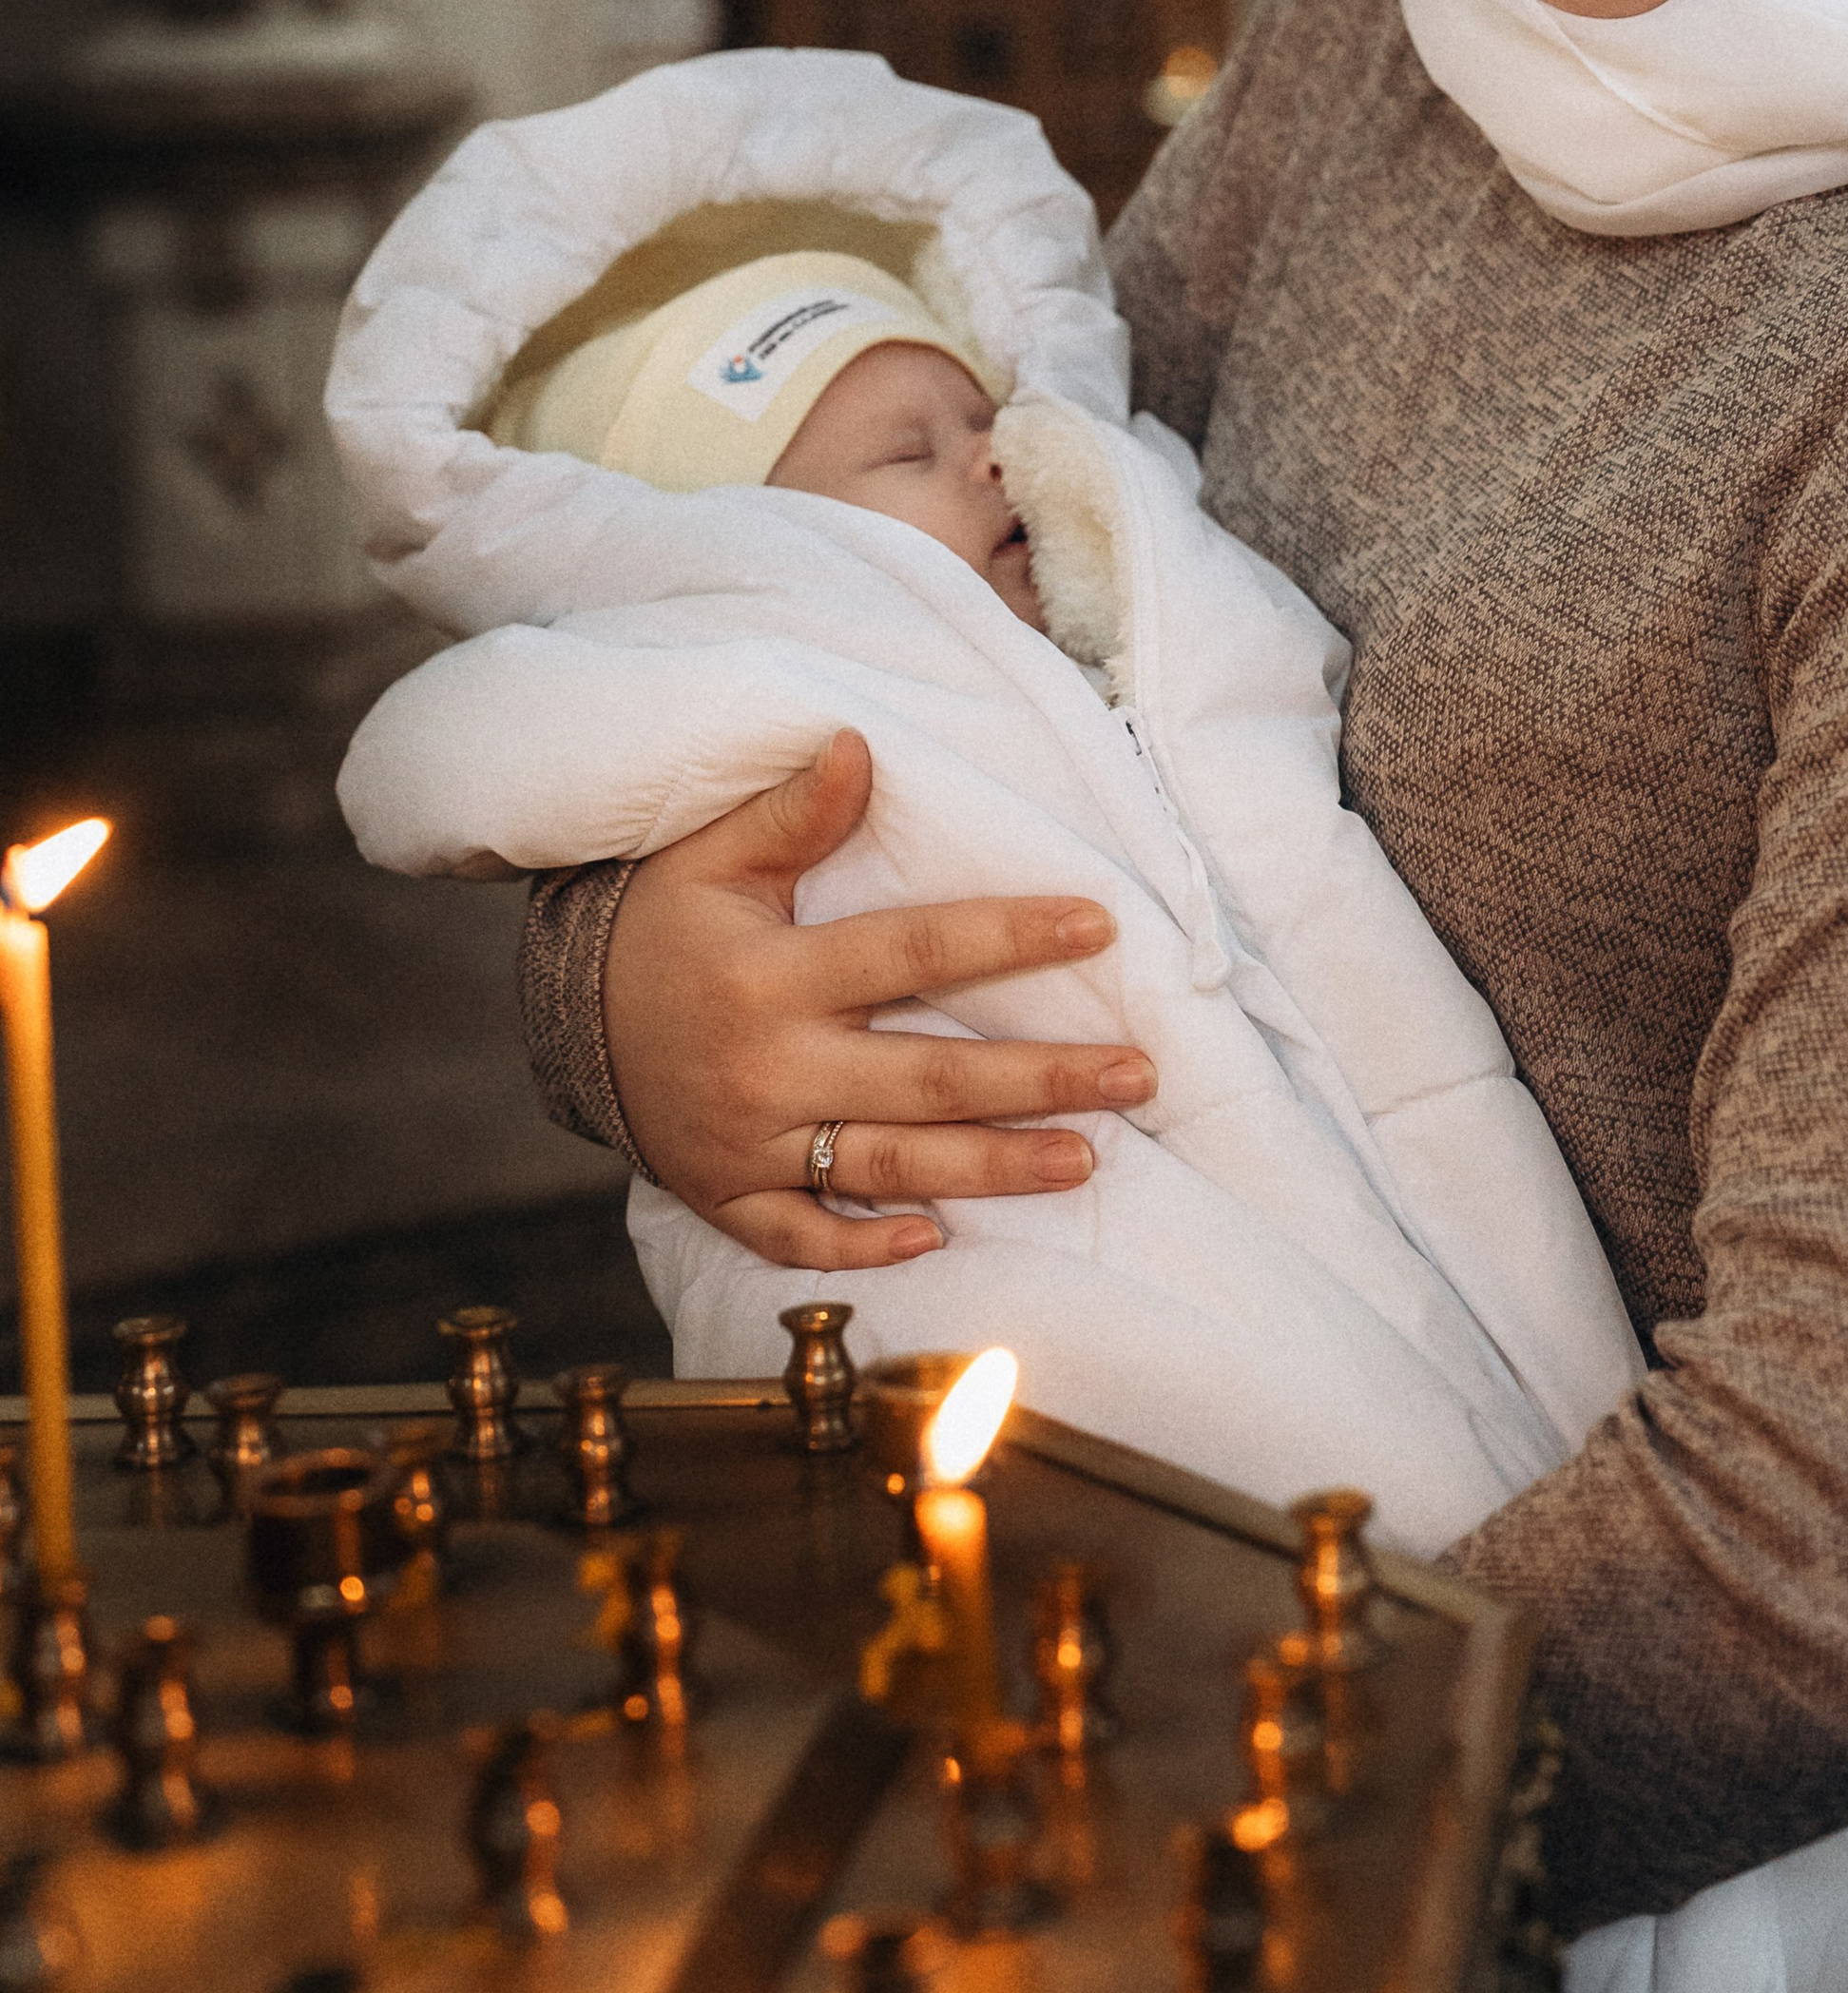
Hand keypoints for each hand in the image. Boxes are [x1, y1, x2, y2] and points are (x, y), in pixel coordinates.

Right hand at [599, 730, 1154, 1268]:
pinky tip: (941, 1240)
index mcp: (772, 977)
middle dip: (1039, 1079)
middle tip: (1137, 1074)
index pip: (915, 951)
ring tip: (1087, 1159)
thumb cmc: (660, 926)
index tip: (1098, 924)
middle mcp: (768, 1068)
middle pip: (926, 1079)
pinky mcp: (728, 1199)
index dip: (1010, 935)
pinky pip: (803, 1236)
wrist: (566, 1020)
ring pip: (889, 1165)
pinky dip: (866, 1244)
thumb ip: (792, 813)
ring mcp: (750, 1145)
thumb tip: (861, 748)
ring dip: (993, 1168)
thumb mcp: (712, 858)